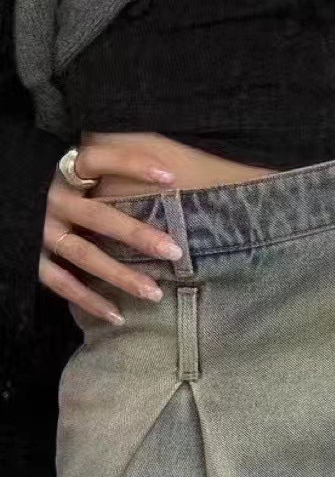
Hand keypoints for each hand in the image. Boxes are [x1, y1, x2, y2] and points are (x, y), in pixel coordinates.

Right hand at [38, 147, 184, 324]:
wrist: (0, 196)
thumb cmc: (44, 180)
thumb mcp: (64, 165)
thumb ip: (96, 165)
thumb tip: (158, 165)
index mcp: (60, 169)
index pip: (99, 160)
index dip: (132, 165)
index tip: (170, 177)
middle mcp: (50, 199)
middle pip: (99, 217)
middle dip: (138, 235)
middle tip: (174, 252)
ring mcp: (38, 229)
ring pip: (84, 255)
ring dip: (120, 276)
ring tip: (154, 293)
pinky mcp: (29, 256)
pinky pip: (61, 282)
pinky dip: (89, 301)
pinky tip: (117, 316)